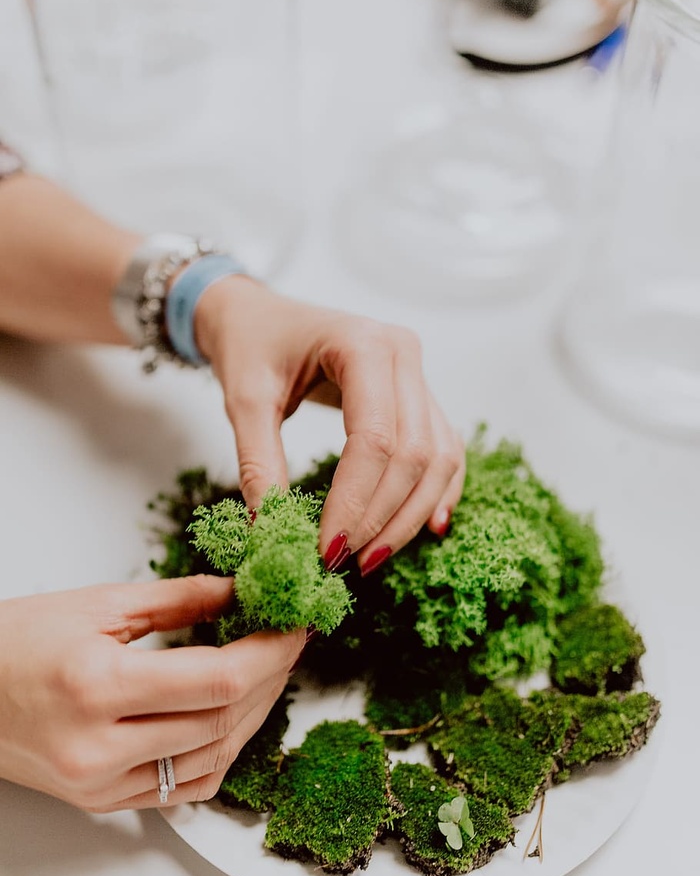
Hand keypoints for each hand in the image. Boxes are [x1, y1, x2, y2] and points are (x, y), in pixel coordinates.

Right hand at [0, 575, 303, 811]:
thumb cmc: (13, 642)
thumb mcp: (97, 604)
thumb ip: (178, 599)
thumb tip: (240, 592)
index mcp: (97, 686)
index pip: (218, 679)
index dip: (271, 652)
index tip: (295, 627)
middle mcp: (100, 747)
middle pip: (223, 719)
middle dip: (272, 677)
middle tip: (289, 643)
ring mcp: (100, 784)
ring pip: (213, 760)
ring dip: (253, 716)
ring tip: (269, 674)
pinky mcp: (101, 802)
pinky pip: (184, 789)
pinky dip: (219, 755)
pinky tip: (232, 719)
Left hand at [195, 279, 465, 573]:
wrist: (257, 314)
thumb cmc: (250, 345)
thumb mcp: (244, 400)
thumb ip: (258, 465)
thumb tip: (269, 535)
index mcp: (362, 344)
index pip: (374, 439)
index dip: (356, 502)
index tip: (326, 550)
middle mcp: (404, 354)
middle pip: (414, 454)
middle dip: (382, 517)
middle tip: (344, 562)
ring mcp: (419, 375)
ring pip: (438, 459)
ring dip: (410, 516)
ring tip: (371, 558)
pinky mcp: (421, 398)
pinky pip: (445, 451)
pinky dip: (436, 493)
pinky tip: (425, 529)